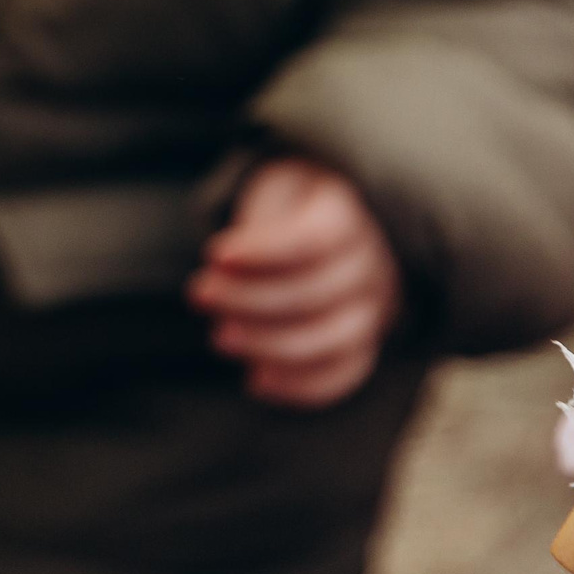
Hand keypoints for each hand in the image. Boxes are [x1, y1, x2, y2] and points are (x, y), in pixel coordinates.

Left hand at [188, 157, 400, 408]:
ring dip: (271, 344)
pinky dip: (303, 386)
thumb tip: (225, 267)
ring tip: (219, 337)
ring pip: (334, 339)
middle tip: (198, 295)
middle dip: (251, 299)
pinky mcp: (366, 342)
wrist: (327, 220)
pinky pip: (345, 373)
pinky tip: (255, 382)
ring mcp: (375, 307)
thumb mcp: (275, 187)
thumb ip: (260, 219)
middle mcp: (372, 264)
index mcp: (349, 214)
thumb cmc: (289, 203)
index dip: (264, 250)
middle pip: (317, 292)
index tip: (213, 254)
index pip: (314, 238)